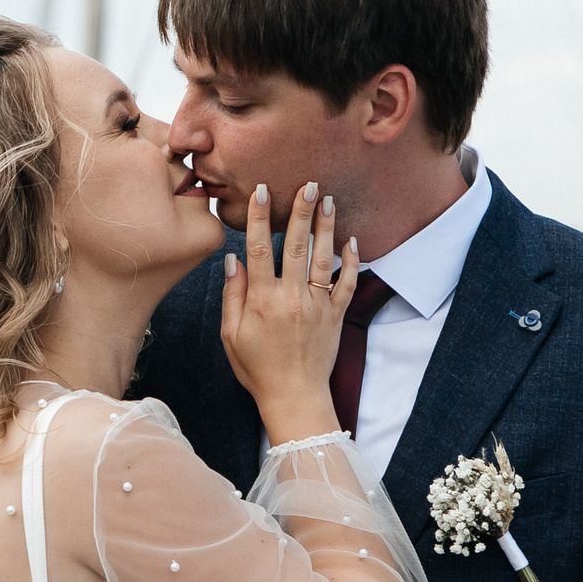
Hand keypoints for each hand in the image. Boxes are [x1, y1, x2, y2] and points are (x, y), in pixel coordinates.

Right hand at [220, 181, 354, 443]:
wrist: (294, 397)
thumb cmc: (257, 368)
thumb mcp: (231, 335)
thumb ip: (232, 295)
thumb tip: (233, 259)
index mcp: (261, 300)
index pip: (260, 249)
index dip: (261, 218)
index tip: (263, 191)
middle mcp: (291, 298)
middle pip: (297, 246)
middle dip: (301, 212)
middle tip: (308, 184)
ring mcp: (317, 306)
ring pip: (324, 259)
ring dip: (327, 227)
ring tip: (329, 201)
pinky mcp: (336, 316)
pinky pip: (346, 284)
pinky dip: (351, 262)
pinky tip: (351, 240)